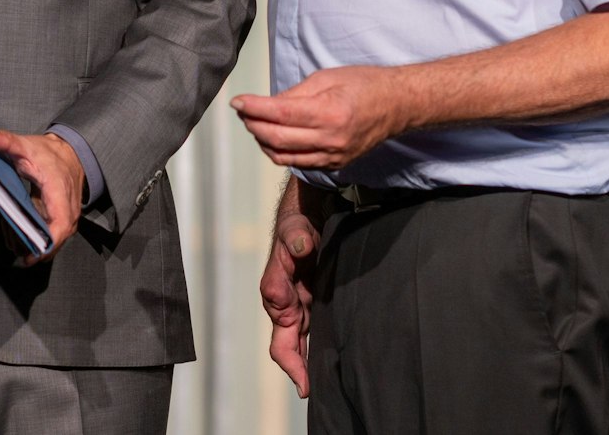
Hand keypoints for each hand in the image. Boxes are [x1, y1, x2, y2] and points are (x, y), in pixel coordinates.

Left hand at [0, 127, 83, 263]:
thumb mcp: (24, 145)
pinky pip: (46, 237)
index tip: (32, 255)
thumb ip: (4, 141)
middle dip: (30, 247)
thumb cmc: (47, 153)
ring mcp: (65, 219)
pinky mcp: (60, 222)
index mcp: (60, 192)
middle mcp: (68, 210)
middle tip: (9, 244)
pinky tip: (13, 232)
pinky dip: (29, 238)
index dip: (48, 243)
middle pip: (53, 241)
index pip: (60, 225)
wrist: (69, 154)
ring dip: (27, 244)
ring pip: (49, 243)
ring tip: (8, 236)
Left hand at [231, 66, 405, 168]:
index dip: (253, 108)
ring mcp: (334, 156)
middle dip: (252, 125)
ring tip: (254, 123)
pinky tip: (273, 137)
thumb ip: (294, 94)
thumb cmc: (365, 85)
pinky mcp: (335, 164)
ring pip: (283, 157)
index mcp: (330, 113)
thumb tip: (266, 104)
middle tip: (242, 111)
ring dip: (262, 141)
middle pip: (276, 139)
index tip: (237, 101)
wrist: (398, 105)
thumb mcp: (326, 77)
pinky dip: (280, 152)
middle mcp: (331, 139)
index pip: (280, 114)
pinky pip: (298, 163)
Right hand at [261, 199, 320, 396]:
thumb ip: (297, 237)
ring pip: (301, 343)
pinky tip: (332, 360)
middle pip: (289, 348)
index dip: (292, 364)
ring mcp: (299, 305)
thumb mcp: (295, 228)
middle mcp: (285, 306)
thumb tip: (300, 248)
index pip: (281, 341)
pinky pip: (312, 331)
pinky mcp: (311, 301)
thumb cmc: (296, 224)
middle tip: (315, 393)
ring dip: (309, 363)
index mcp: (276, 295)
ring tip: (326, 385)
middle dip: (300, 372)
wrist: (304, 216)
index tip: (304, 382)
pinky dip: (317, 348)